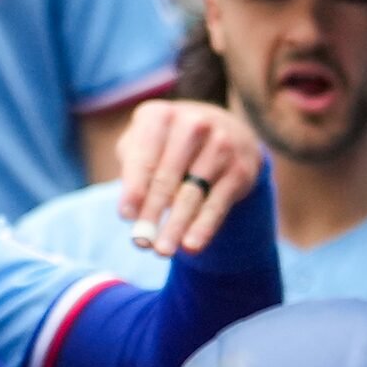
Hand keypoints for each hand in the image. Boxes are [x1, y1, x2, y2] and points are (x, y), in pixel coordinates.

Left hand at [115, 101, 265, 255]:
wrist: (227, 131)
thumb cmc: (170, 144)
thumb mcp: (146, 143)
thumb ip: (132, 168)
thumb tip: (132, 211)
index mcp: (159, 115)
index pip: (143, 158)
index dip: (134, 189)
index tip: (125, 216)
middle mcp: (192, 124)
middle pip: (166, 178)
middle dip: (152, 212)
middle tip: (141, 242)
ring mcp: (220, 146)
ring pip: (192, 194)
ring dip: (176, 225)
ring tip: (162, 251)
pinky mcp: (240, 169)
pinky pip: (217, 203)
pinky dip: (204, 226)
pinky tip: (191, 247)